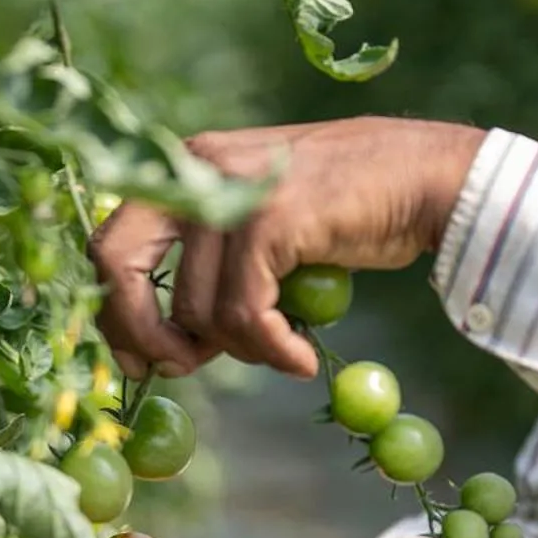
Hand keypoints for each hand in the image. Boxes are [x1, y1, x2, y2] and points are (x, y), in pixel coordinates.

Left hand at [88, 116, 486, 380]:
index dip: (113, 309)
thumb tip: (165, 337)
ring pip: (195, 309)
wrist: (428, 179)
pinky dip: (273, 350)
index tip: (139, 358)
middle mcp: (197, 171)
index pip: (110, 239)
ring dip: (238, 350)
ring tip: (280, 349)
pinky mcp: (270, 222)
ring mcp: (232, 193)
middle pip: (118, 263)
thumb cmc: (350, 209)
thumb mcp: (260, 224)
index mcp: (186, 168)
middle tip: (175, 370)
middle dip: (137, 333)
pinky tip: (301, 358)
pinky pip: (246, 316)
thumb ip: (210, 261)